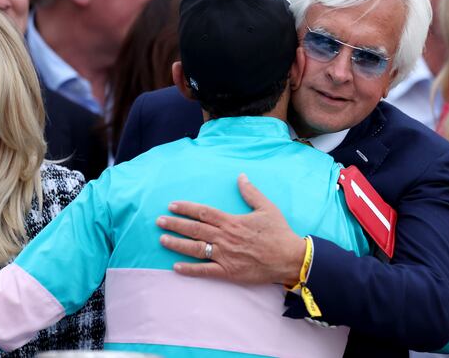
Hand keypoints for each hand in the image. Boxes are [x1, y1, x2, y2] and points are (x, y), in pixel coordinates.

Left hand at [157, 173, 305, 286]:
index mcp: (232, 221)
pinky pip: (205, 271)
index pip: (203, 212)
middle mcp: (225, 238)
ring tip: (162, 240)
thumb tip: (241, 176)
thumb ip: (251, 192)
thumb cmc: (279, 232)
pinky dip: (189, 270)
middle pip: (194, 229)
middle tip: (159, 221)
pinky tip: (175, 267)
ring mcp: (225, 256)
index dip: (186, 208)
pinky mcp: (228, 272)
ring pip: (195, 249)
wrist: (288, 258)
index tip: (172, 205)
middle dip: (175, 224)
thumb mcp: (267, 207)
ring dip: (177, 244)